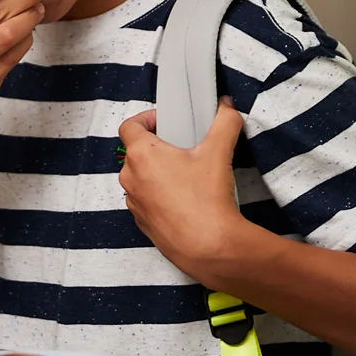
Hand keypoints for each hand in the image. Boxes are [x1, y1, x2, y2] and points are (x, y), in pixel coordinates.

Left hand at [117, 98, 261, 282]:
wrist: (208, 247)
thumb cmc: (206, 201)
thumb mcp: (219, 152)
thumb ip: (224, 122)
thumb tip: (226, 107)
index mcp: (141, 155)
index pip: (129, 126)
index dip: (145, 119)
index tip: (163, 121)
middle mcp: (131, 178)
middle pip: (135, 152)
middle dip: (157, 147)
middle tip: (181, 148)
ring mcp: (134, 202)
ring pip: (140, 178)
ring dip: (157, 172)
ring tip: (185, 174)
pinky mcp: (143, 223)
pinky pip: (147, 200)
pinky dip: (160, 195)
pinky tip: (184, 199)